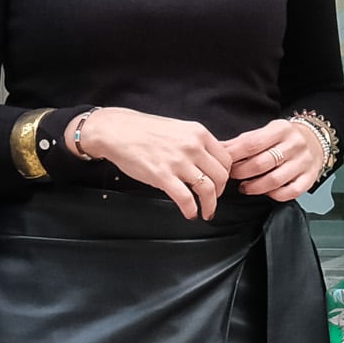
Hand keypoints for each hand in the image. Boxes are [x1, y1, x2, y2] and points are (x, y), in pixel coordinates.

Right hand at [67, 106, 227, 219]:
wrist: (117, 131)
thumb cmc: (144, 131)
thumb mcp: (179, 129)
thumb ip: (196, 143)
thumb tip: (211, 161)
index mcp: (199, 133)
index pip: (226, 159)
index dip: (225, 175)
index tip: (220, 183)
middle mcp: (192, 146)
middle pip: (221, 176)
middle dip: (220, 192)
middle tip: (213, 199)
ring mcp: (178, 161)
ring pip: (208, 189)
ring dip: (210, 205)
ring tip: (206, 212)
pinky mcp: (162, 176)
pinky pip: (186, 198)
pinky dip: (192, 210)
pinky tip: (190, 213)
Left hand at [222, 113, 335, 202]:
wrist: (315, 140)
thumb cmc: (284, 138)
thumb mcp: (265, 132)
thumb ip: (243, 141)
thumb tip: (218, 148)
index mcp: (281, 129)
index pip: (252, 144)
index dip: (234, 155)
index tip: (224, 162)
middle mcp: (295, 145)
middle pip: (261, 164)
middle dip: (241, 172)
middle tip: (232, 175)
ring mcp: (303, 163)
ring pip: (274, 180)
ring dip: (254, 187)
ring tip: (244, 187)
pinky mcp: (309, 179)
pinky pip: (289, 192)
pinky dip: (273, 195)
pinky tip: (265, 191)